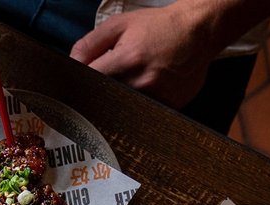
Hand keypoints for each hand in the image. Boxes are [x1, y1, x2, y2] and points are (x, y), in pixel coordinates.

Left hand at [69, 5, 214, 107]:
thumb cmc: (158, 27)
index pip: (90, 82)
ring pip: (124, 110)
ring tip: (127, 89)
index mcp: (127, 59)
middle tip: (100, 92)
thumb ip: (90, 44)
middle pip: (105, 101)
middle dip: (98, 98)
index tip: (72, 92)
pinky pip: (144, 115)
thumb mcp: (120, 25)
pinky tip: (143, 94)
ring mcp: (158, 97)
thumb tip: (70, 65)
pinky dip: (138, 109)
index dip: (78, 88)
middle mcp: (142, 81)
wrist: (199, 30)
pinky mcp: (171, 107)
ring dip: (118, 105)